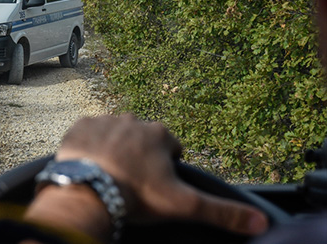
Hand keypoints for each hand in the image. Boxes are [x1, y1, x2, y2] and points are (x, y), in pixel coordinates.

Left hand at [55, 114, 268, 235]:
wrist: (88, 191)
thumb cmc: (136, 196)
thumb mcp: (183, 205)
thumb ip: (223, 212)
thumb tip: (261, 222)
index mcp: (159, 133)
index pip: (170, 147)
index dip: (166, 168)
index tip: (156, 184)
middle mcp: (132, 119)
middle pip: (141, 139)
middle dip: (139, 156)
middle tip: (132, 182)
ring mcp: (103, 120)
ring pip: (114, 134)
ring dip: (114, 149)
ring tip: (110, 175)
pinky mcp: (79, 126)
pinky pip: (88, 134)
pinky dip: (89, 147)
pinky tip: (90, 165)